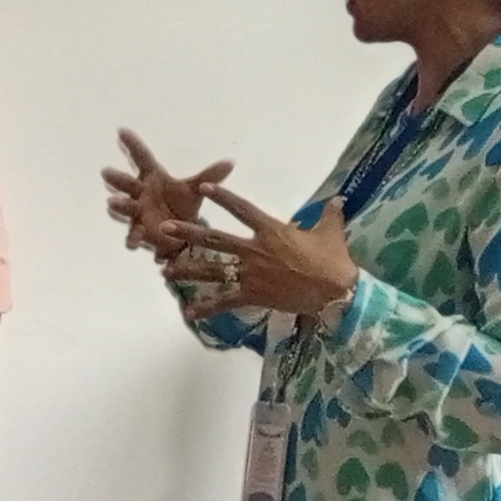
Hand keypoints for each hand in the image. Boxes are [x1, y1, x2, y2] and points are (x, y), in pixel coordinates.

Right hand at [103, 131, 233, 258]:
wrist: (180, 231)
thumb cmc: (181, 205)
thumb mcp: (195, 190)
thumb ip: (210, 176)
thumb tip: (231, 162)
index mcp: (152, 178)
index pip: (141, 158)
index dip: (132, 145)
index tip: (121, 130)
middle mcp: (140, 193)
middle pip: (127, 184)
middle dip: (117, 179)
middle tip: (106, 171)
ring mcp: (137, 212)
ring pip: (125, 207)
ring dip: (119, 205)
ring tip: (112, 202)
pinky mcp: (140, 231)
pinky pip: (133, 234)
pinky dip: (133, 237)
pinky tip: (134, 240)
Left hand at [150, 188, 357, 320]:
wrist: (335, 292)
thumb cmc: (332, 261)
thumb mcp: (331, 233)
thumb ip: (329, 215)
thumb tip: (337, 199)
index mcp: (271, 231)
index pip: (242, 209)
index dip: (223, 197)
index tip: (204, 188)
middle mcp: (255, 250)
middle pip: (214, 240)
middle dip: (187, 233)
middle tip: (163, 228)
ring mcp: (251, 274)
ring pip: (212, 270)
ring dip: (187, 270)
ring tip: (164, 271)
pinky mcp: (253, 295)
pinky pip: (225, 301)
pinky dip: (206, 308)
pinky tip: (188, 312)